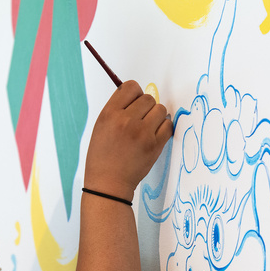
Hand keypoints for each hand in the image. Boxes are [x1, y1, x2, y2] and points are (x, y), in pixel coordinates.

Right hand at [85, 80, 172, 201]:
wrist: (109, 183)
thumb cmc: (103, 155)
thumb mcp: (101, 126)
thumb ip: (117, 108)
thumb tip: (136, 94)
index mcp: (109, 114)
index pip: (131, 87)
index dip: (134, 94)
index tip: (134, 103)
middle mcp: (126, 120)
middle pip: (148, 98)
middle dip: (146, 107)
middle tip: (140, 119)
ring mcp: (142, 133)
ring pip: (160, 109)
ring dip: (156, 116)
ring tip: (147, 128)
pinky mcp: (155, 145)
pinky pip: (168, 125)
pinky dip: (163, 128)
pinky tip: (154, 135)